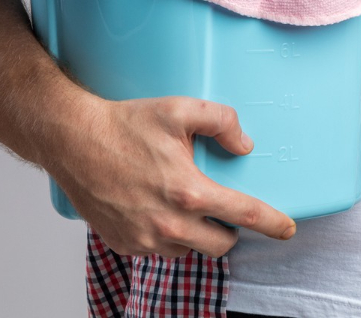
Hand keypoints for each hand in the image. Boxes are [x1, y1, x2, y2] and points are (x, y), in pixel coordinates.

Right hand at [48, 95, 296, 258]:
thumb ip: (221, 121)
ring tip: (182, 203)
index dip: (271, 223)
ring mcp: (145, 240)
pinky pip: (160, 250)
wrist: (73, 141)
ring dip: (195, 233)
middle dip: (229, 229)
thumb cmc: (125, 124)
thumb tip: (244, 145)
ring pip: (190, 250)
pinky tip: (156, 209)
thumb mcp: (179, 109)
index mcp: (188, 192)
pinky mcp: (125, 245)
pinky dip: (167, 235)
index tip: (287, 229)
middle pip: (221, 244)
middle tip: (221, 207)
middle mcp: (169, 225)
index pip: (243, 215)